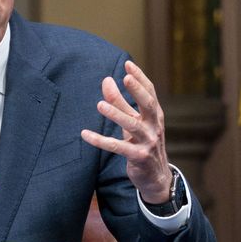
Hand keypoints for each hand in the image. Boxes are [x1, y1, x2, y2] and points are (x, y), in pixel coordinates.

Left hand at [80, 60, 171, 202]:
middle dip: (137, 91)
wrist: (156, 177)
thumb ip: (120, 102)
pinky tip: (85, 134)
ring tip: (100, 105)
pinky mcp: (138, 157)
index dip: (140, 78)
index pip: (150, 92)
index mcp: (155, 115)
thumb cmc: (143, 144)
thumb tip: (106, 80)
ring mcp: (148, 142)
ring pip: (132, 125)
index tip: (128, 64)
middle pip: (147, 104)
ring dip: (116, 114)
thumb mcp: (133, 122)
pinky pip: (117, 147)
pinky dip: (100, 141)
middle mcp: (154, 126)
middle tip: (125, 78)